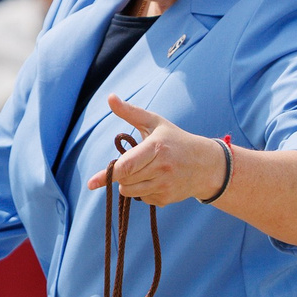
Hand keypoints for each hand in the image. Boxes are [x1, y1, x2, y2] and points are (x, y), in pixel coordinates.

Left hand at [87, 97, 227, 205]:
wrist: (205, 165)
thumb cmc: (175, 140)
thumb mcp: (155, 122)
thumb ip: (130, 112)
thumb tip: (110, 97)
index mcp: (157, 148)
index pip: (128, 166)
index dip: (107, 175)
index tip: (91, 183)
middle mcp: (162, 169)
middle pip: (125, 180)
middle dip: (121, 173)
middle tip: (134, 162)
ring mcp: (165, 186)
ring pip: (130, 191)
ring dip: (129, 183)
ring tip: (144, 170)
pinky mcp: (166, 199)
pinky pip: (142, 198)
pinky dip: (142, 190)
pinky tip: (155, 180)